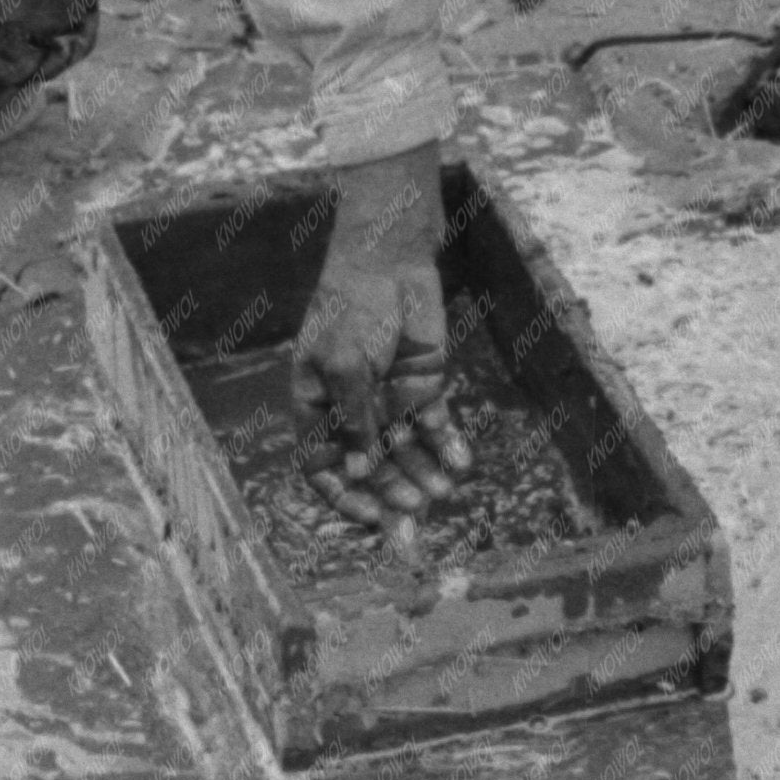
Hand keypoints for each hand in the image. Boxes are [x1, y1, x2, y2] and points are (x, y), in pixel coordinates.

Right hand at [290, 145, 474, 528]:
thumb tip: (360, 473)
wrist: (392, 262)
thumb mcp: (345, 365)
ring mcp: (389, 401)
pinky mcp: (424, 388)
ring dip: (422, 476)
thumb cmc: (352, 307)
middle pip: (370, 468)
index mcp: (317, 407)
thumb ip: (354, 420)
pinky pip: (436, 428)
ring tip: (443, 493)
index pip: (322, 466)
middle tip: (416, 515)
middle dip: (391, 493)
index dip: (343, 494)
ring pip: (406, 453)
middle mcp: (353, 412)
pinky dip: (448, 448)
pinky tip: (461, 465)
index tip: (369, 516)